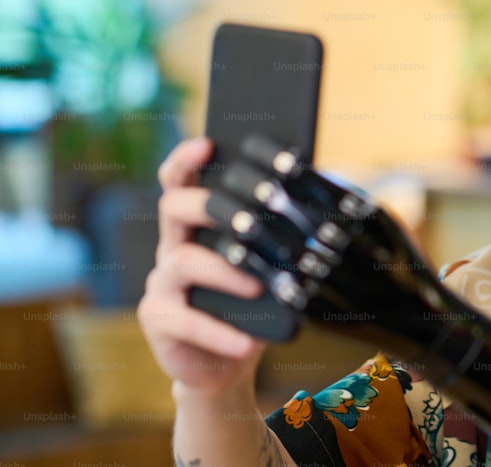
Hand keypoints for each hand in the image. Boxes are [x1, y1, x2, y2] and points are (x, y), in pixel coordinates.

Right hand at [137, 137, 266, 396]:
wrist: (227, 362)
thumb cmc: (252, 305)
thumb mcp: (264, 264)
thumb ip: (272, 233)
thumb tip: (315, 195)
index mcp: (196, 226)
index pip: (180, 180)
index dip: (186, 159)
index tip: (207, 144)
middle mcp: (173, 246)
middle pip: (173, 207)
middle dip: (210, 205)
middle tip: (249, 218)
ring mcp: (162, 282)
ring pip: (184, 261)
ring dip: (225, 271)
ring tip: (258, 287)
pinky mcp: (158, 319)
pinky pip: (184, 320)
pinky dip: (219, 332)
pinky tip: (245, 345)